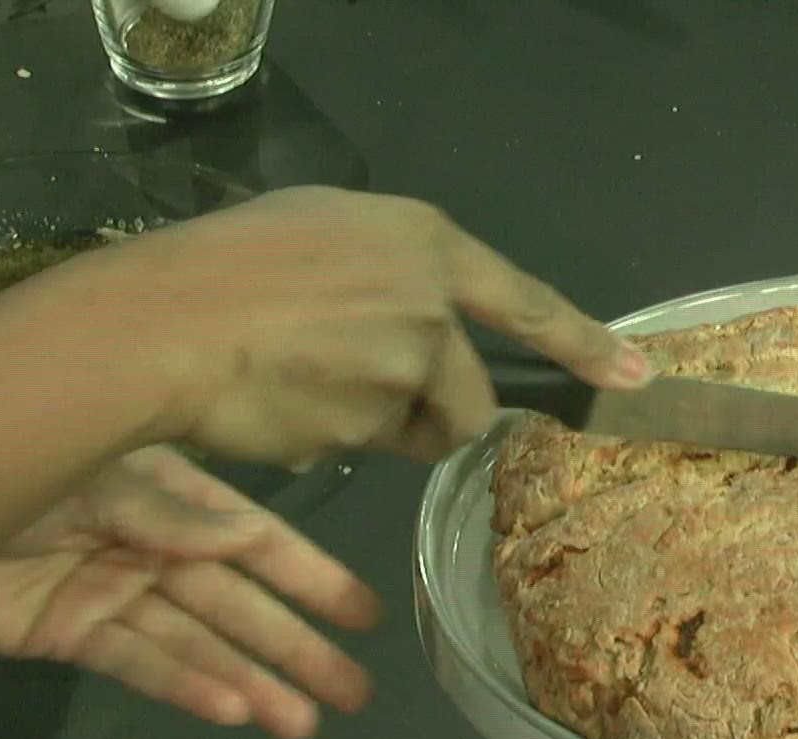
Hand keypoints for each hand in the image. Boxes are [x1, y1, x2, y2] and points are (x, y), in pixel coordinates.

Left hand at [0, 445, 378, 737]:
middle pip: (236, 603)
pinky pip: (139, 664)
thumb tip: (252, 538)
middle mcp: (149, 543)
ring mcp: (111, 591)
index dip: (309, 577)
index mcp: (167, 492)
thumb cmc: (10, 465)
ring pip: (196, 644)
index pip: (255, 540)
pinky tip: (233, 711)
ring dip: (251, 681)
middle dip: (295, 647)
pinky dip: (185, 689)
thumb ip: (175, 517)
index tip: (364, 617)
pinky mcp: (68, 634)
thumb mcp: (105, 477)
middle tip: (354, 694)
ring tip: (304, 724)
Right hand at [2, 186, 651, 466]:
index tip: (633, 376)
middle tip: (352, 392)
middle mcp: (431, 302)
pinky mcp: (376, 423)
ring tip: (300, 387)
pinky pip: (366, 448)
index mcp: (424, 242)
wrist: (163, 322)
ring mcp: (409, 364)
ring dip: (374, 427)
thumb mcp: (320, 231)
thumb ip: (389, 273)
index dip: (585, 344)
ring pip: (416, 426)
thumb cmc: (226, 265)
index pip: (527, 304)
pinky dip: (329, 440)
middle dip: (427, 412)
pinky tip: (278, 404)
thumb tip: (421, 325)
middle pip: (467, 392)